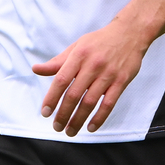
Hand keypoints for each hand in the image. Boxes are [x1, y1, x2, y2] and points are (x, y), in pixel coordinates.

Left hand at [32, 19, 145, 135]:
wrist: (129, 33)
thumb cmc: (99, 42)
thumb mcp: (77, 46)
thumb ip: (57, 62)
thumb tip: (36, 69)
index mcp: (79, 55)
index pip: (61, 79)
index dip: (52, 98)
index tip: (45, 112)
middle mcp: (92, 65)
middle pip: (74, 94)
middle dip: (63, 114)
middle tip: (56, 127)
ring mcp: (108, 74)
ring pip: (90, 102)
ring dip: (78, 120)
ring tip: (70, 131)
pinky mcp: (121, 81)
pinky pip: (109, 103)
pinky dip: (99, 118)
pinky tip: (91, 127)